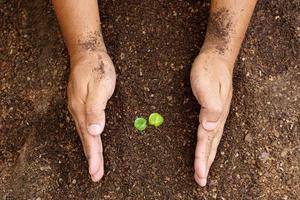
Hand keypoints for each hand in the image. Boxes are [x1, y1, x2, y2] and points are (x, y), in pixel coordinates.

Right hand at [67, 51, 115, 181]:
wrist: (87, 53)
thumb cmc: (96, 68)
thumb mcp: (99, 86)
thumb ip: (96, 109)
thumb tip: (94, 131)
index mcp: (82, 109)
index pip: (89, 138)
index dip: (93, 156)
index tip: (96, 172)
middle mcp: (78, 111)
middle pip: (86, 140)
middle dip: (92, 158)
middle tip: (96, 175)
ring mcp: (78, 108)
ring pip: (85, 134)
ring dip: (90, 151)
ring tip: (95, 165)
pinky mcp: (82, 105)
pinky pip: (86, 127)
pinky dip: (89, 139)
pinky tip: (91, 142)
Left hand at [190, 52, 232, 185]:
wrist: (216, 58)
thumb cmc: (210, 70)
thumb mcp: (208, 84)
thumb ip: (211, 106)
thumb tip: (210, 128)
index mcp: (216, 114)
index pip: (207, 141)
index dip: (202, 158)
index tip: (199, 174)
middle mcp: (217, 118)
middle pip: (211, 145)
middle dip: (205, 164)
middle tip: (200, 181)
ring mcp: (216, 115)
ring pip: (211, 141)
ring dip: (207, 157)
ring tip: (203, 171)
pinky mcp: (212, 110)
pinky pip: (210, 133)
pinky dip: (207, 145)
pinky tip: (206, 148)